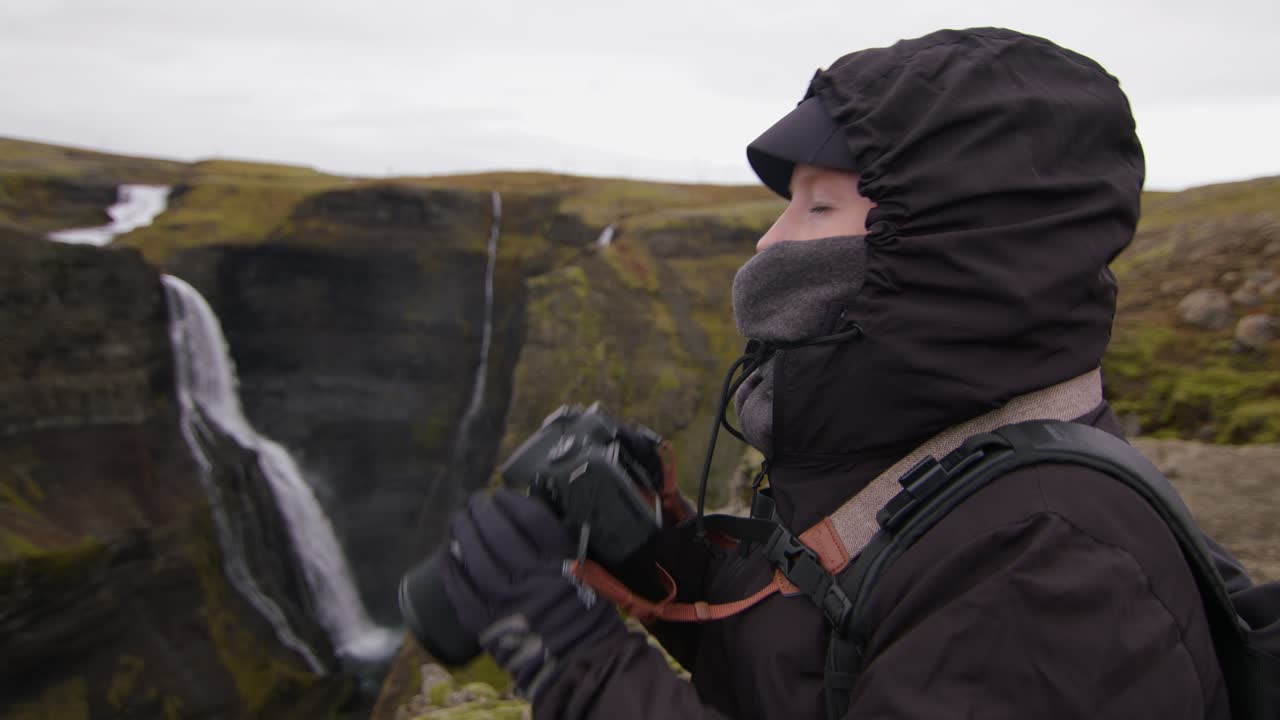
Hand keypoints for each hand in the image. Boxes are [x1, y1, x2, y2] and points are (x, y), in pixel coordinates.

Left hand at [441, 489, 625, 697]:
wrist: (579, 663)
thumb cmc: (585, 616)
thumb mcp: (585, 572)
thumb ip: (560, 547)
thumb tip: (527, 520)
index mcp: (560, 563)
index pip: (530, 519)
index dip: (512, 501)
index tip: (502, 494)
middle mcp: (531, 577)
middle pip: (498, 532)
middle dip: (483, 511)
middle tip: (475, 502)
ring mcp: (505, 600)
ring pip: (475, 557)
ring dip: (463, 533)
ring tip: (458, 521)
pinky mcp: (486, 622)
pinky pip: (461, 590)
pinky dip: (451, 569)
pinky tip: (447, 554)